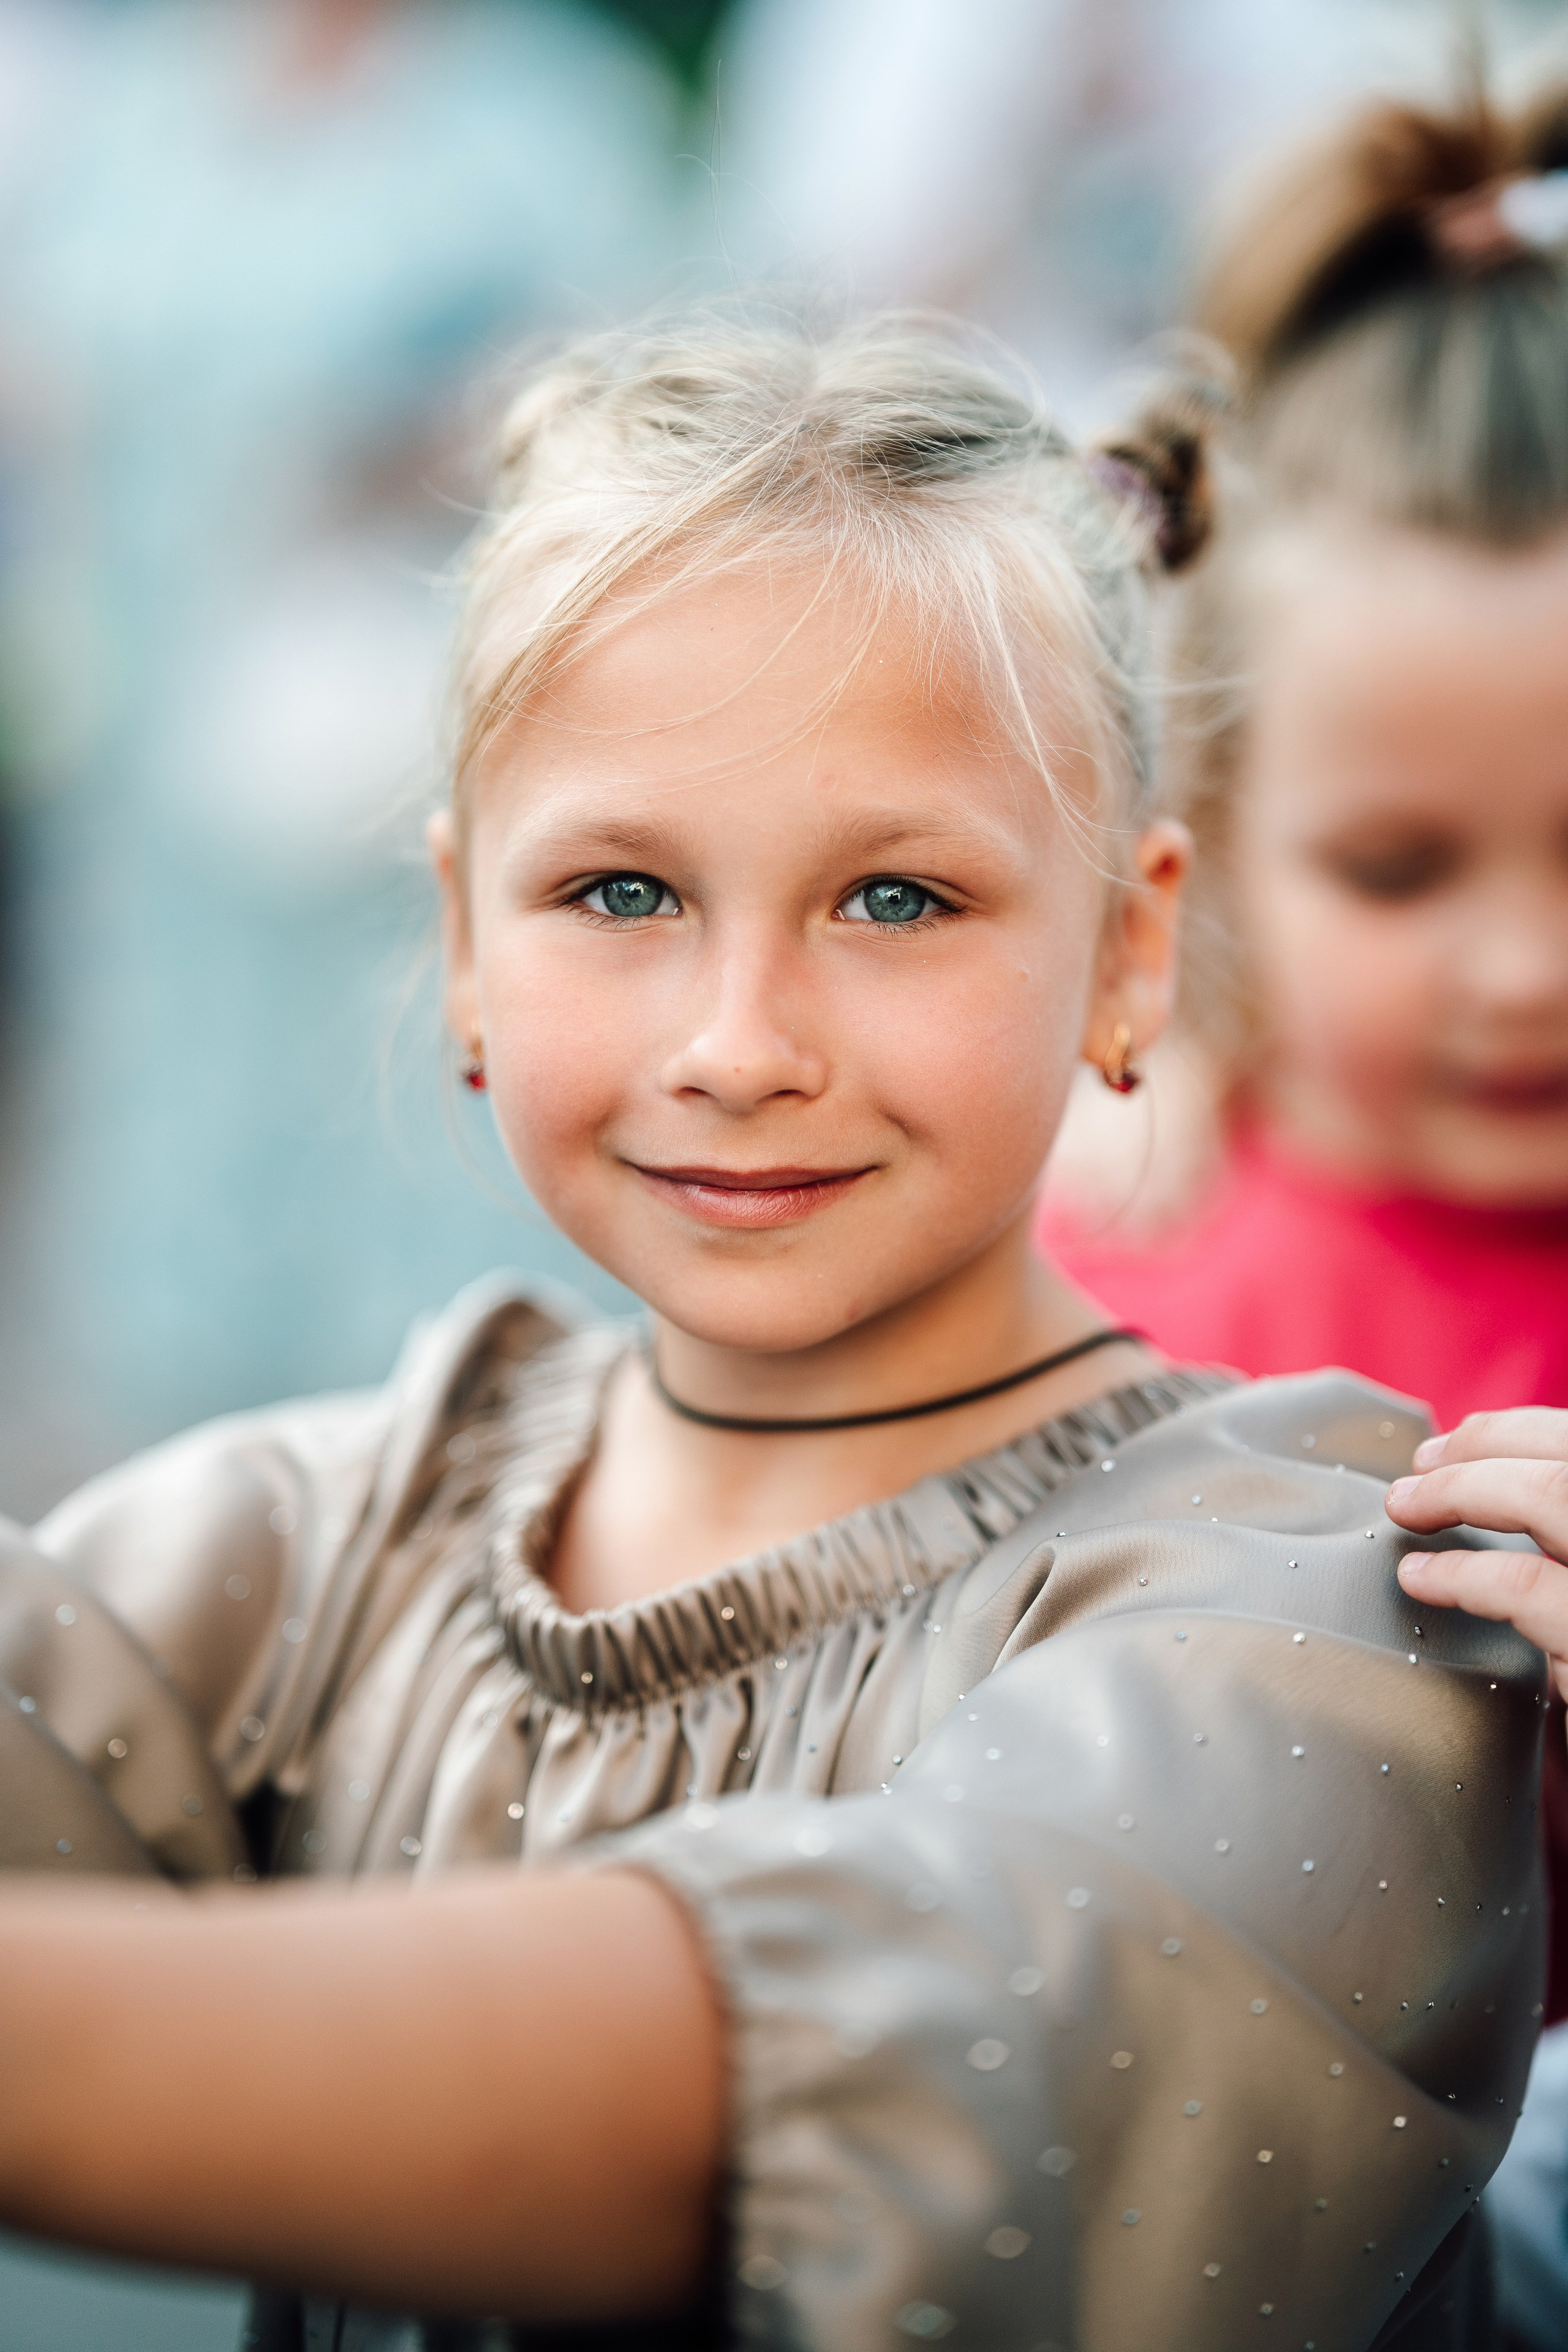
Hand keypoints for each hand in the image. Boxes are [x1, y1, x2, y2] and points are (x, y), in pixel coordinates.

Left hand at [1386, 1408, 1567, 1704]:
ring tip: (1403, 1508)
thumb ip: (1559, 1554)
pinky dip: (1467, 1575)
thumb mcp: (1567, 1603)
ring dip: (1465, 1490)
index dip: (1521, 1432)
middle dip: (1488, 1445)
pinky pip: (1531, 1588)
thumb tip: (1484, 1507)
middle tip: (1416, 1466)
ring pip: (1554, 1498)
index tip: (1455, 1440)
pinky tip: (1421, 1579)